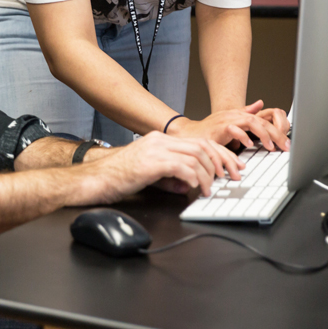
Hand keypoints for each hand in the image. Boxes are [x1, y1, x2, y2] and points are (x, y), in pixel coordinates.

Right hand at [79, 131, 231, 201]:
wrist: (97, 179)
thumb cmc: (118, 177)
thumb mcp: (150, 174)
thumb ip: (170, 177)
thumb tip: (187, 185)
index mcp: (160, 140)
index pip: (199, 141)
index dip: (219, 154)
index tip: (230, 167)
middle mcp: (160, 141)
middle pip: (202, 146)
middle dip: (221, 162)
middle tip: (229, 177)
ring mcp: (156, 150)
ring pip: (195, 156)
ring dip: (207, 175)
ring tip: (209, 188)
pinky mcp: (152, 162)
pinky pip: (182, 167)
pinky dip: (193, 178)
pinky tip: (194, 188)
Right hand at [168, 100, 289, 151]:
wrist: (188, 133)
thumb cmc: (208, 129)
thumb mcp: (230, 120)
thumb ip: (245, 112)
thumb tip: (260, 104)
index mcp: (239, 114)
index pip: (263, 120)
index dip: (277, 131)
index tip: (287, 143)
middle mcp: (235, 115)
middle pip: (261, 121)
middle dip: (276, 134)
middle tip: (286, 146)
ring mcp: (227, 120)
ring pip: (251, 122)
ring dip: (264, 134)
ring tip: (271, 146)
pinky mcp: (218, 129)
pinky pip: (233, 130)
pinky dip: (242, 136)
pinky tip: (249, 144)